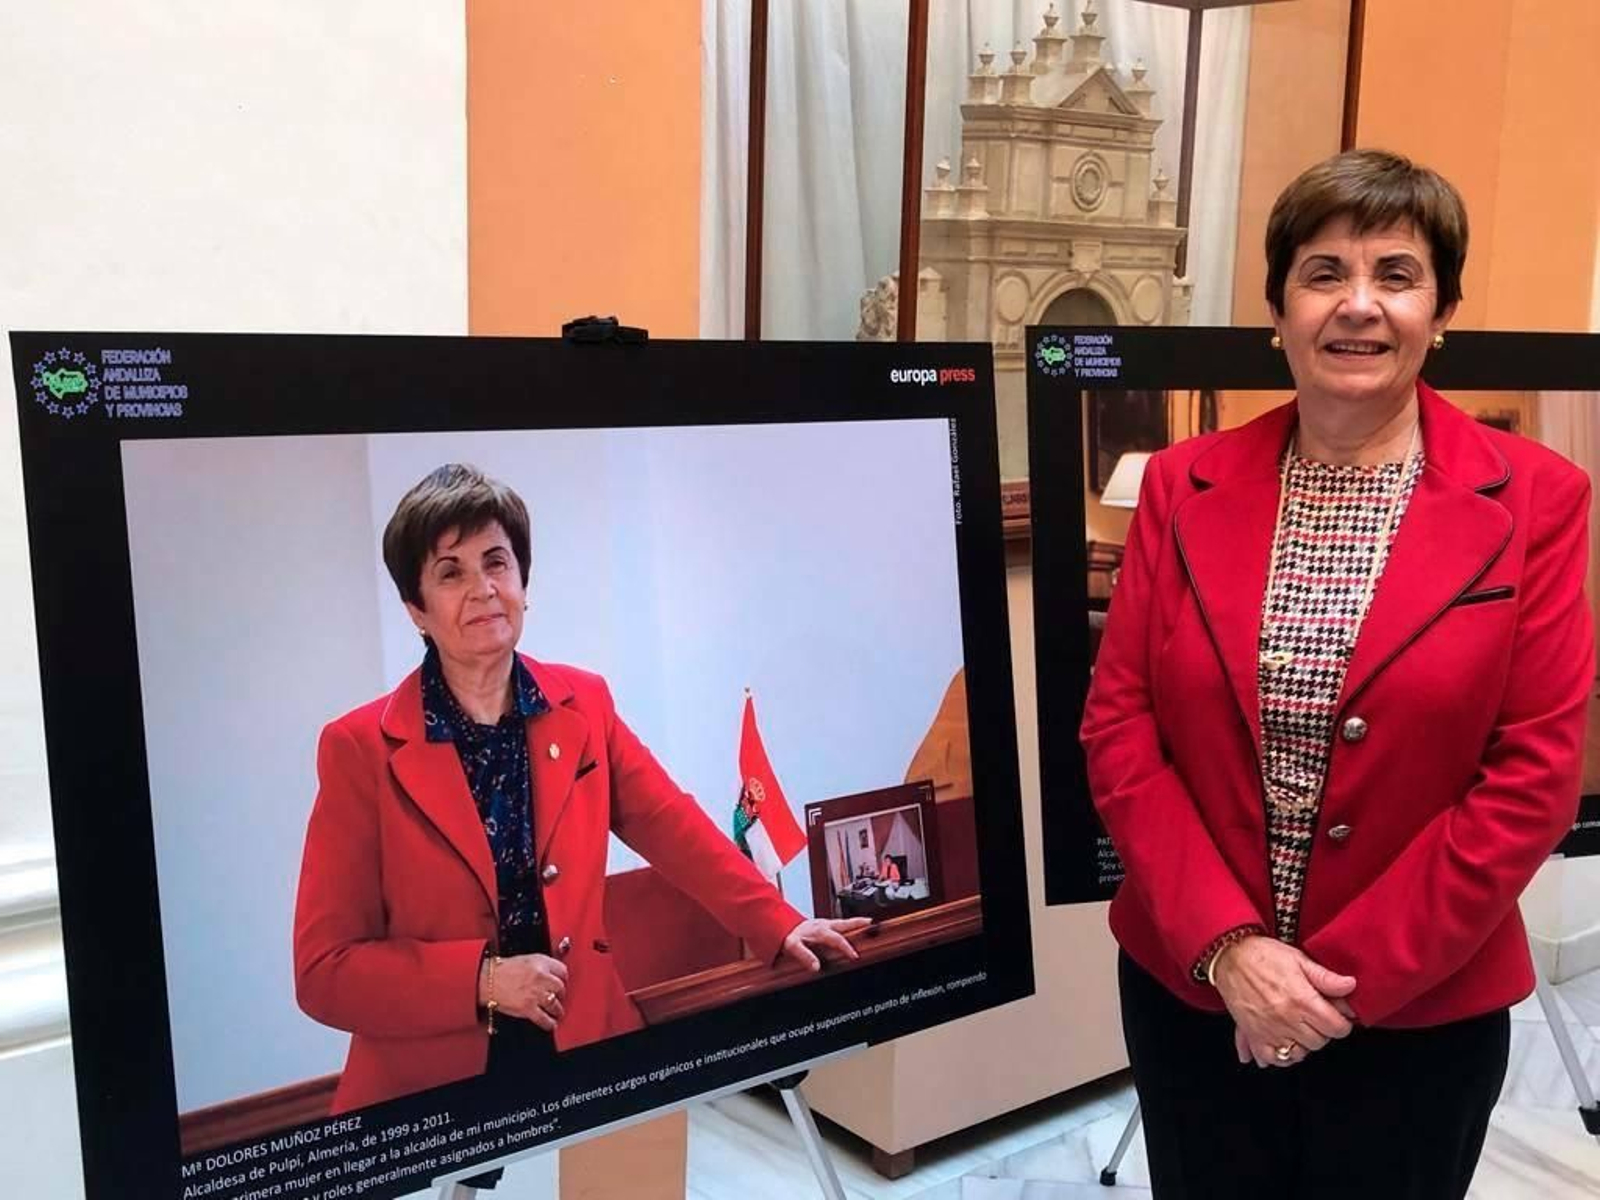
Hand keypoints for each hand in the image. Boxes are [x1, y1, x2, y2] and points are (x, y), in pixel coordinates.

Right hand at [480, 953, 568, 1031]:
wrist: (488, 980)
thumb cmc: (503, 970)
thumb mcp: (526, 959)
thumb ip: (541, 965)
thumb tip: (552, 974)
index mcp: (540, 963)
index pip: (562, 970)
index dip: (564, 978)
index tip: (562, 983)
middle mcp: (540, 977)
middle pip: (561, 988)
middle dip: (561, 994)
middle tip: (560, 998)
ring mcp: (535, 993)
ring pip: (555, 1004)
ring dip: (558, 1010)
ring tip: (557, 1012)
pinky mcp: (527, 1008)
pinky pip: (544, 1018)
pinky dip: (549, 1023)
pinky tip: (551, 1024)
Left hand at [780, 918, 871, 971]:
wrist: (782, 926)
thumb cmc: (788, 937)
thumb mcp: (792, 947)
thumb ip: (804, 956)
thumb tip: (817, 967)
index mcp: (819, 930)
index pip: (837, 940)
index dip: (846, 948)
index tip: (855, 956)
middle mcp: (824, 925)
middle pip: (845, 923)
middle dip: (859, 923)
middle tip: (872, 923)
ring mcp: (826, 923)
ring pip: (844, 922)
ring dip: (857, 923)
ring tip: (869, 923)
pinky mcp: (825, 924)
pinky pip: (840, 924)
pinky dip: (850, 925)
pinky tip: (855, 928)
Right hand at [1212, 936, 1355, 1067]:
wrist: (1229, 955)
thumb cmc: (1263, 955)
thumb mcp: (1299, 959)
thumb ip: (1326, 977)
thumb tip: (1350, 986)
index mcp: (1302, 1000)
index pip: (1337, 1028)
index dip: (1342, 1022)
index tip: (1337, 1015)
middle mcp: (1287, 1019)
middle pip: (1320, 1042)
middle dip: (1323, 1031)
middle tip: (1316, 1017)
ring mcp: (1269, 1030)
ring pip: (1300, 1053)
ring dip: (1303, 1043)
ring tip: (1299, 1027)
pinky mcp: (1253, 1035)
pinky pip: (1272, 1059)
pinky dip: (1280, 1056)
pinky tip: (1283, 1042)